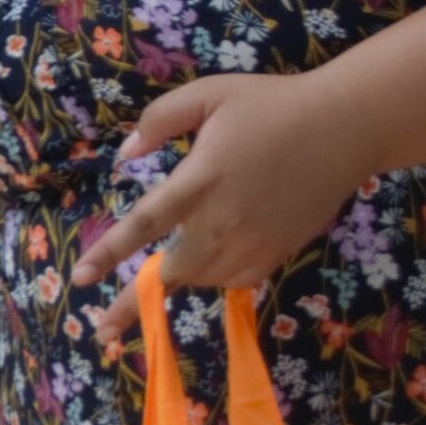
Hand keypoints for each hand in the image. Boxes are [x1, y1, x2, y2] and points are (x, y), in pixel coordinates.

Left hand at [70, 71, 378, 347]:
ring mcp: (254, 239)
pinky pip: (236, 280)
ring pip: (202, 278)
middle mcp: (225, 217)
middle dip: (134, 305)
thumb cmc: (271, 104)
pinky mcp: (278, 250)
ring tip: (155, 280)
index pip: (146, 222)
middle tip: (102, 330)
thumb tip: (124, 155)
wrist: (345, 127)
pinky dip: (215, 279)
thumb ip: (159, 120)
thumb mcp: (208, 94)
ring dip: (175, 283)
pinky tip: (207, 264)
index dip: (110, 253)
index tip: (81, 278)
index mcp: (202, 178)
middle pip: (172, 271)